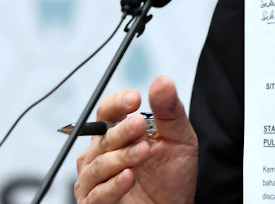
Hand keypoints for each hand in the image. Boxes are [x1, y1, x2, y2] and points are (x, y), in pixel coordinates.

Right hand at [74, 76, 197, 202]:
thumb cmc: (172, 174)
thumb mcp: (179, 138)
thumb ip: (170, 111)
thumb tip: (162, 81)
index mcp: (118, 133)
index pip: (107, 112)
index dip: (117, 104)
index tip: (134, 99)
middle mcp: (101, 154)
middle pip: (102, 137)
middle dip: (122, 130)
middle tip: (140, 125)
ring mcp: (95, 180)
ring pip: (98, 165)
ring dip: (121, 157)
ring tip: (143, 153)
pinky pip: (98, 194)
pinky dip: (113, 185)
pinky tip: (128, 177)